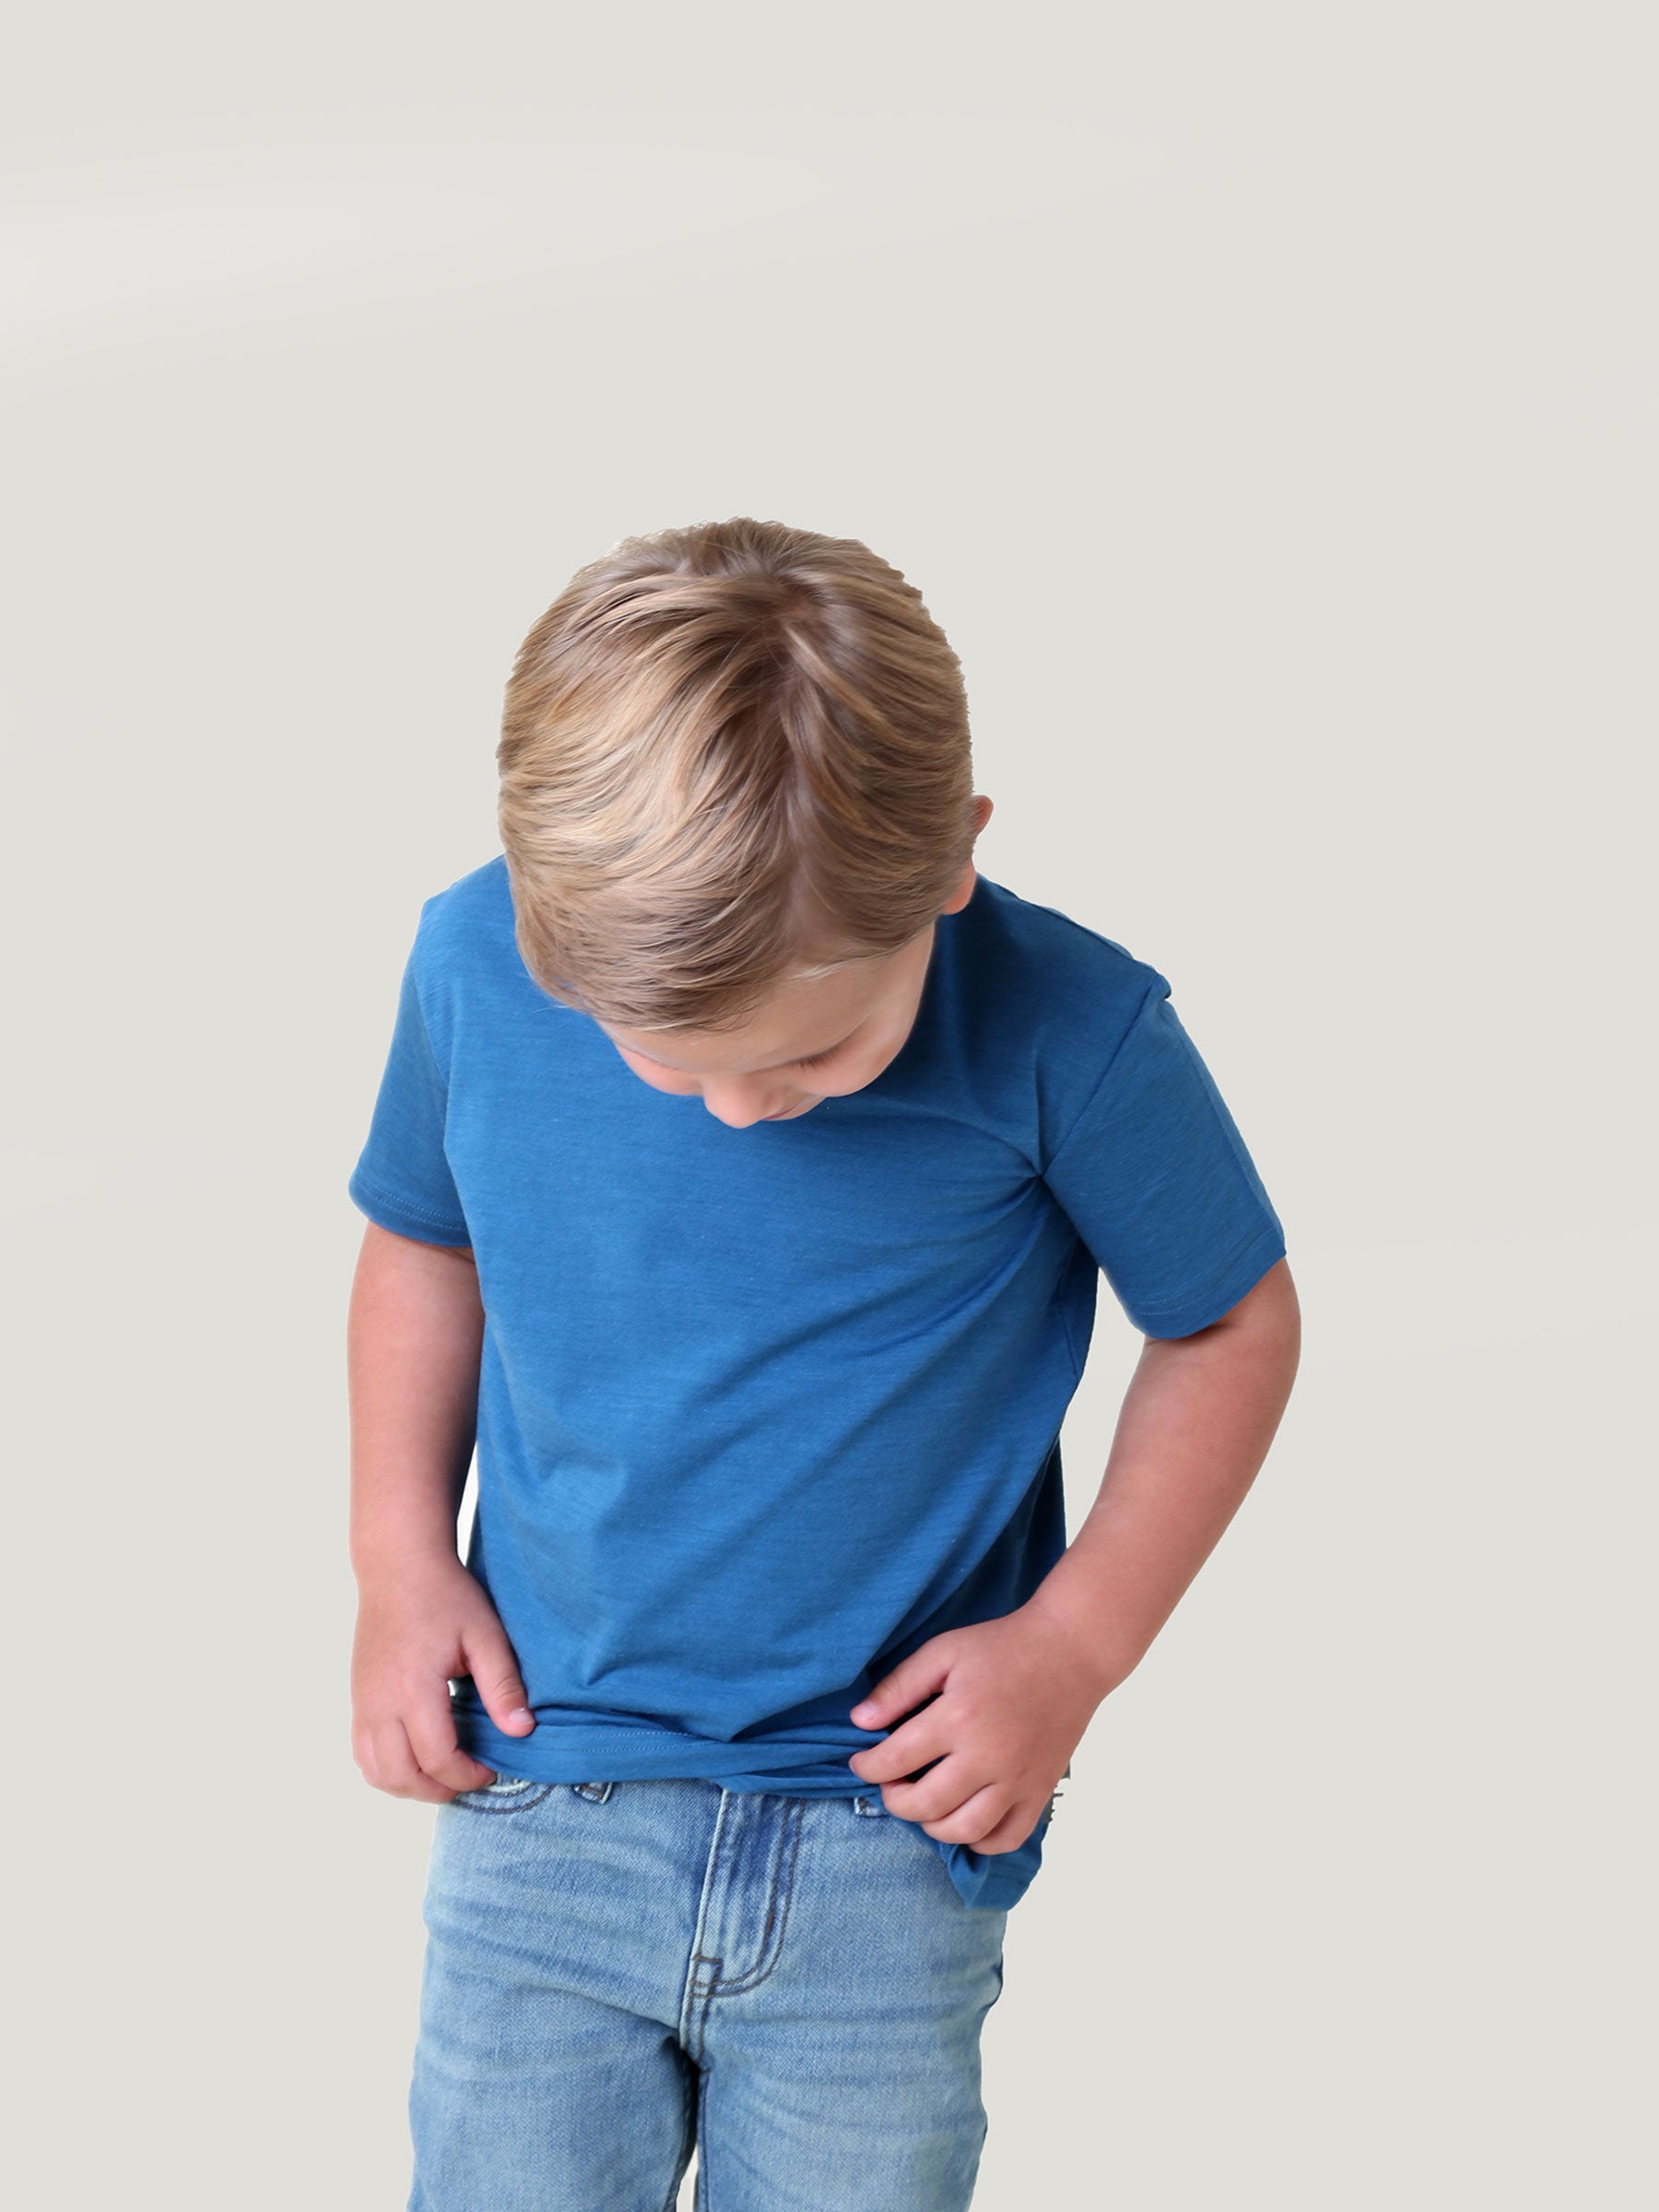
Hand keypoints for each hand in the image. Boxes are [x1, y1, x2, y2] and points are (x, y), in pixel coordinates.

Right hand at [351, 1554, 536, 1801]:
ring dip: (411, 1786)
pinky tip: (417, 1758)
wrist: (398, 1567)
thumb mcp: (486, 1635)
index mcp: (414, 1689)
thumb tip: (522, 1731)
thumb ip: (503, 1686)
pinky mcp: (357, 1699)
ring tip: (445, 1773)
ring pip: (375, 1773)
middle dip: (440, 1789)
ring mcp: (362, 1703)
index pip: (438, 1759)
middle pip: (402, 1776)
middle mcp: (379, 1703)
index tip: (492, 1768)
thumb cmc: (446, 1597)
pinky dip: (387, 1770)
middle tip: (471, 1776)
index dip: (468, 1775)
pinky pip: (361, 1754)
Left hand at [847, 1604, 1106, 1852]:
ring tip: (925, 1804)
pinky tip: (964, 1821)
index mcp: (957, 1717)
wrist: (1070, 1652)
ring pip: (964, 1829)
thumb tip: (860, 1722)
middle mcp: (987, 1756)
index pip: (895, 1760)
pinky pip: (1007, 1837)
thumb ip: (899, 1687)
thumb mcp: (943, 1651)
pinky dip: (980, 1841)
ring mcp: (1017, 1779)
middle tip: (891, 1784)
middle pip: (924, 1805)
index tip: (860, 1763)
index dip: (867, 1767)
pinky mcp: (1040, 1790)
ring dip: (932, 1826)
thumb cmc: (1002, 1647)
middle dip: (894, 1800)